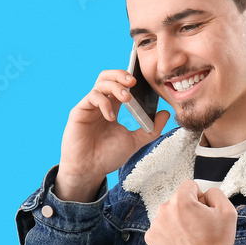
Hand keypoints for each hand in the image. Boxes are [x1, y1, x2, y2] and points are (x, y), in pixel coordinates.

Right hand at [57, 69, 169, 201]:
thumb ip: (151, 129)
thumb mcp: (134, 142)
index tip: (143, 81)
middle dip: (121, 74)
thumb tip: (166, 113)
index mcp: (113, 107)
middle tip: (134, 82)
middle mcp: (101, 104)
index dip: (130, 78)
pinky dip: (104, 103)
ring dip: (116, 86)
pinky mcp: (79, 111)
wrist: (89, 171)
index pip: (120, 84)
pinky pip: (92, 97)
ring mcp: (89, 106)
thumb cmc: (107, 156)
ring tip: (127, 98)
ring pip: (101, 82)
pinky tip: (111, 117)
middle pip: (108, 76)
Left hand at [145, 180, 237, 244]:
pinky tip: (182, 243)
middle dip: (188, 209)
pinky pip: (162, 228)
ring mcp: (156, 226)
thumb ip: (215, 193)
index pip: (189, 186)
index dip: (200, 197)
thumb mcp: (228, 211)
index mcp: (181, 201)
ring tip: (191, 237)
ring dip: (178, 221)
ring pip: (169, 214)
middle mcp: (164, 211)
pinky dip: (170, 233)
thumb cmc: (217, 244)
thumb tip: (204, 192)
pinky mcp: (152, 239)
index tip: (204, 210)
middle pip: (178, 200)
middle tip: (200, 226)